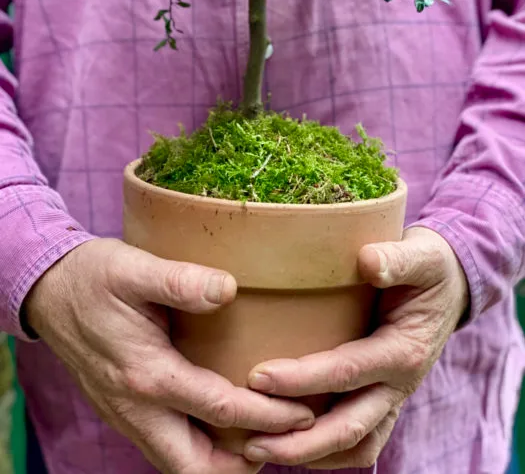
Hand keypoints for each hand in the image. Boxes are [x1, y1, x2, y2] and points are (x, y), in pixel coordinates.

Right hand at [25, 238, 314, 473]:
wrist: (49, 292)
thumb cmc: (93, 277)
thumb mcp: (133, 269)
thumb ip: (179, 280)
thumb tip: (228, 288)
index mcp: (147, 375)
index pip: (220, 410)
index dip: (268, 416)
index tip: (305, 413)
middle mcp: (137, 407)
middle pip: (195, 466)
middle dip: (243, 464)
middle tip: (284, 440)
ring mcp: (128, 415)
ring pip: (179, 462)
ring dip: (220, 460)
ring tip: (260, 435)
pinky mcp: (125, 410)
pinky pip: (167, 445)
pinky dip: (198, 443)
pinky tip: (221, 418)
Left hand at [243, 227, 468, 469]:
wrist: (453, 284)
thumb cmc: (429, 268)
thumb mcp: (421, 257)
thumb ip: (396, 259)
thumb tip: (367, 261)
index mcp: (404, 350)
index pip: (347, 372)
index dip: (302, 379)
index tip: (257, 377)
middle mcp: (400, 384)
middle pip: (350, 426)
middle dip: (299, 440)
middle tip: (249, 441)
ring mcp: (393, 397)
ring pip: (355, 444)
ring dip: (310, 454)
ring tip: (260, 450)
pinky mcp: (385, 400)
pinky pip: (361, 440)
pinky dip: (328, 452)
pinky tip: (290, 444)